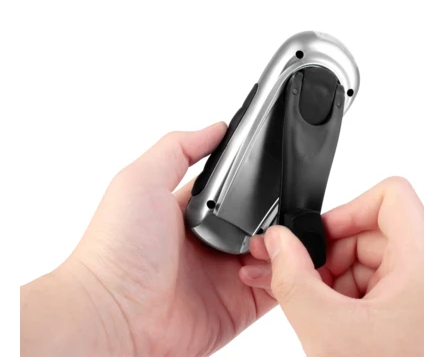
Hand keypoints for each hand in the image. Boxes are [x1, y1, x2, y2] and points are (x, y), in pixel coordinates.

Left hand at [20, 122, 275, 356]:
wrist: (114, 317)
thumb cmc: (116, 251)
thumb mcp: (140, 180)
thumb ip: (179, 148)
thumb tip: (216, 127)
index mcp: (190, 213)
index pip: (238, 191)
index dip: (259, 183)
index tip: (279, 174)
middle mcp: (210, 244)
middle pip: (262, 221)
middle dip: (278, 215)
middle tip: (282, 211)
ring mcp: (226, 276)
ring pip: (277, 253)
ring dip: (286, 245)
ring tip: (278, 240)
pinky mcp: (240, 306)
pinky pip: (278, 288)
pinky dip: (288, 276)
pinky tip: (282, 265)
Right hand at [240, 177, 423, 356]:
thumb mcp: (327, 328)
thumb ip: (293, 277)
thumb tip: (277, 242)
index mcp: (423, 263)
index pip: (391, 195)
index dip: (347, 208)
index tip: (318, 236)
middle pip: (372, 230)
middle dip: (329, 253)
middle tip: (298, 278)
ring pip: (369, 261)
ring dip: (332, 278)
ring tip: (305, 306)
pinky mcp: (414, 317)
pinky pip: (375, 288)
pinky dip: (344, 298)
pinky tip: (322, 319)